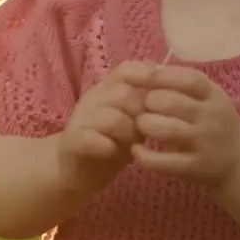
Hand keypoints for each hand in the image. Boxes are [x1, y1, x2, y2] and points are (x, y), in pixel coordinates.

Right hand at [55, 61, 156, 193]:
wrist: (76, 170)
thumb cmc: (110, 143)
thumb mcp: (131, 120)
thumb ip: (144, 103)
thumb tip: (167, 81)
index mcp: (107, 89)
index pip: (126, 70)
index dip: (146, 78)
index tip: (161, 94)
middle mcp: (93, 99)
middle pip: (123, 94)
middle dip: (141, 115)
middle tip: (145, 132)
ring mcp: (80, 120)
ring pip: (111, 118)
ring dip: (128, 133)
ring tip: (131, 146)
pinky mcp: (72, 142)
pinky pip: (90, 139)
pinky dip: (106, 146)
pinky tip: (113, 152)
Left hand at [129, 65, 239, 188]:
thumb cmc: (216, 123)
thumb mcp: (208, 98)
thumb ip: (182, 84)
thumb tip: (148, 67)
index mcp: (214, 96)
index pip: (188, 79)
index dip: (162, 76)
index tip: (143, 78)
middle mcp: (211, 117)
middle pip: (173, 102)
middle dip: (149, 102)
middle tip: (140, 106)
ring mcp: (205, 143)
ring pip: (167, 130)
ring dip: (146, 125)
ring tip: (140, 125)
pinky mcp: (196, 167)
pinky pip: (165, 162)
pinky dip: (145, 156)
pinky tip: (136, 150)